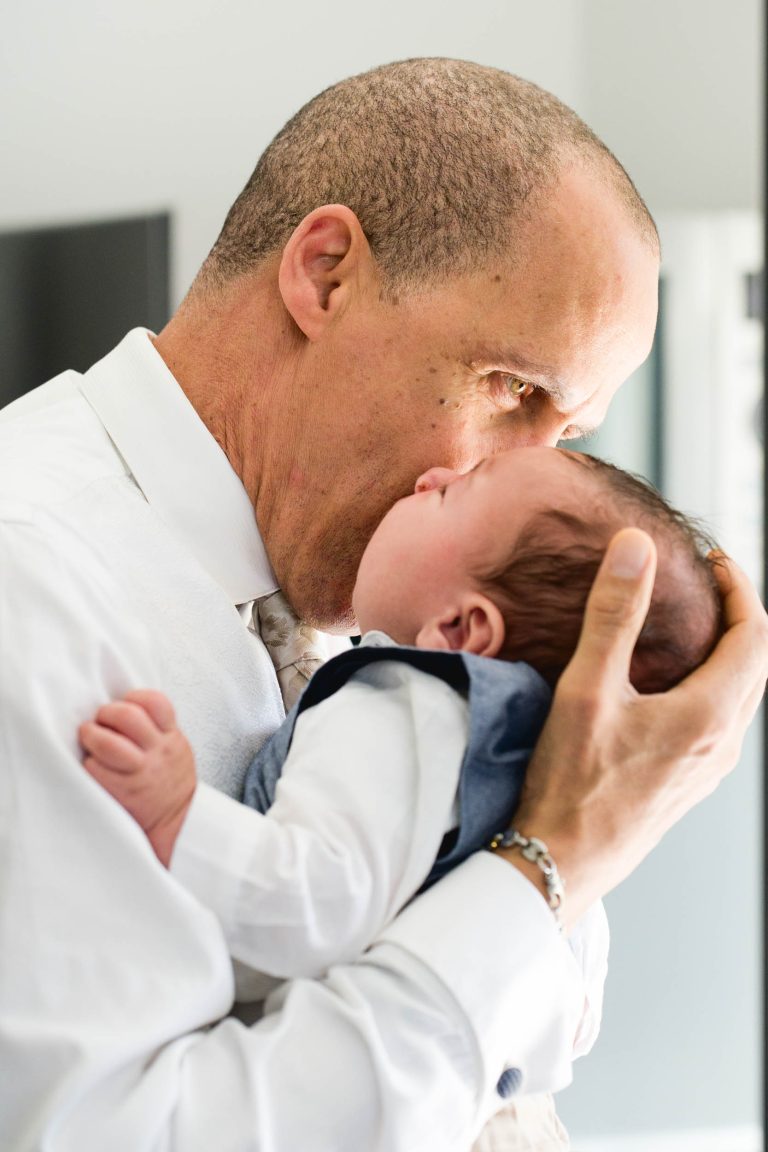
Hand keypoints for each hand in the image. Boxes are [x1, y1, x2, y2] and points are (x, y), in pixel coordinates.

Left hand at [79, 690, 195, 866]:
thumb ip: (157, 728)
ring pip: (107, 743)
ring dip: (91, 735)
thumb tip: (124, 707)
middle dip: (106, 713)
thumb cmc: (170, 782)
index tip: (124, 703)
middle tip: (100, 720)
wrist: (178, 822)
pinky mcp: (122, 792)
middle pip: (127, 716)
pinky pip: (95, 769)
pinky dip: (88, 764)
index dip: (134, 698)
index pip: (155, 702)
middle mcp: (157, 752)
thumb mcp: (176, 747)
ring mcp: (139, 773)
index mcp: (171, 737)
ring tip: (89, 737)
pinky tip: (93, 765)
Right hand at [506, 528, 767, 928]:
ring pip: (740, 697)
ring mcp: (706, 770)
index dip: (740, 589)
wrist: (561, 860)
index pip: (753, 635)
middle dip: (740, 617)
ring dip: (729, 652)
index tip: (714, 559)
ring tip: (693, 624)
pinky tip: (673, 684)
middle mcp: (718, 745)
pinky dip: (712, 685)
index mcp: (708, 716)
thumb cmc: (572, 783)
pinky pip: (720, 722)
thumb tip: (636, 548)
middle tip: (709, 583)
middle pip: (755, 665)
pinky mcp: (687, 784)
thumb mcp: (588, 689)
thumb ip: (614, 614)